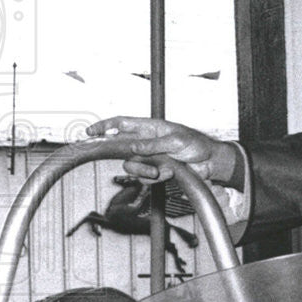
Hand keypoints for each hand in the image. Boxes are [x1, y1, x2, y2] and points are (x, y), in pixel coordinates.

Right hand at [86, 116, 238, 185]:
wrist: (210, 163)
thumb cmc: (198, 145)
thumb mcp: (177, 141)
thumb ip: (154, 144)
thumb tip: (134, 147)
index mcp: (150, 128)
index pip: (122, 123)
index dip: (105, 126)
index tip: (90, 132)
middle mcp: (147, 142)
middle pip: (123, 149)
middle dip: (130, 159)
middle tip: (144, 164)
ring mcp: (150, 158)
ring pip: (133, 166)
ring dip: (146, 171)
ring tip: (164, 171)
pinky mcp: (156, 171)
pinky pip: (144, 177)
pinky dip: (155, 178)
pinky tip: (169, 174)